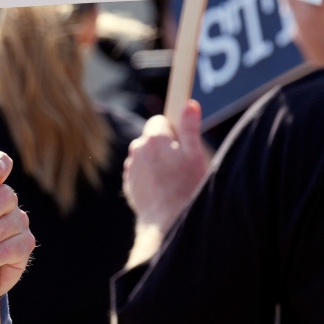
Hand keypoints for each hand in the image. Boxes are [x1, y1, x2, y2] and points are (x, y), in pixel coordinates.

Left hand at [123, 101, 206, 232]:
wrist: (168, 220)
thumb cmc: (187, 187)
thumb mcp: (195, 154)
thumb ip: (190, 127)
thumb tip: (190, 103)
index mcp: (153, 138)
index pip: (159, 121)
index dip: (173, 131)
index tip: (181, 144)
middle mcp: (136, 149)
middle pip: (151, 139)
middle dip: (164, 146)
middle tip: (181, 164)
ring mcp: (130, 166)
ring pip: (145, 156)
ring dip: (157, 162)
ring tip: (173, 179)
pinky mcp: (129, 182)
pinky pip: (140, 172)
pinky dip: (150, 176)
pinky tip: (164, 188)